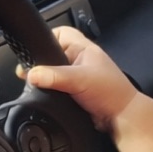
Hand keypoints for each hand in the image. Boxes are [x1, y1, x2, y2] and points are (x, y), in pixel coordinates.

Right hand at [17, 26, 138, 130]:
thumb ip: (54, 76)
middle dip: (42, 63)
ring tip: (37, 85)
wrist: (121, 118)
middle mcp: (79, 60)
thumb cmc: (111, 92)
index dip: (46, 39)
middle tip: (31, 73)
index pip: (61, 33)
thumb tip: (31, 74)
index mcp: (83, 48)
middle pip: (53, 54)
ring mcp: (76, 76)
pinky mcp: (73, 92)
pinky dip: (50, 91)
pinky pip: (56, 88)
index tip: (33, 51)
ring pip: (53, 73)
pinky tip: (46, 96)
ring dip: (46, 80)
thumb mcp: (80, 80)